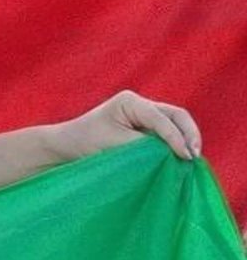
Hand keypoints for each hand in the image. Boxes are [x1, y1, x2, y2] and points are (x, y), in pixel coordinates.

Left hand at [53, 90, 200, 161]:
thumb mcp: (114, 145)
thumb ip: (143, 146)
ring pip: (174, 122)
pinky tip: (180, 157)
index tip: (185, 156)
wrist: (66, 145)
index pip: (161, 118)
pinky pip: (166, 132)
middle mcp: (140, 103)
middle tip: (194, 156)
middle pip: (176, 115)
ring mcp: (143, 114)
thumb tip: (171, 153)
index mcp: (130, 101)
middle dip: (188, 134)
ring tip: (190, 158)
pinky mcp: (143, 126)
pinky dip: (175, 143)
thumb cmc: (85, 143)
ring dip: (185, 139)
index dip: (175, 137)